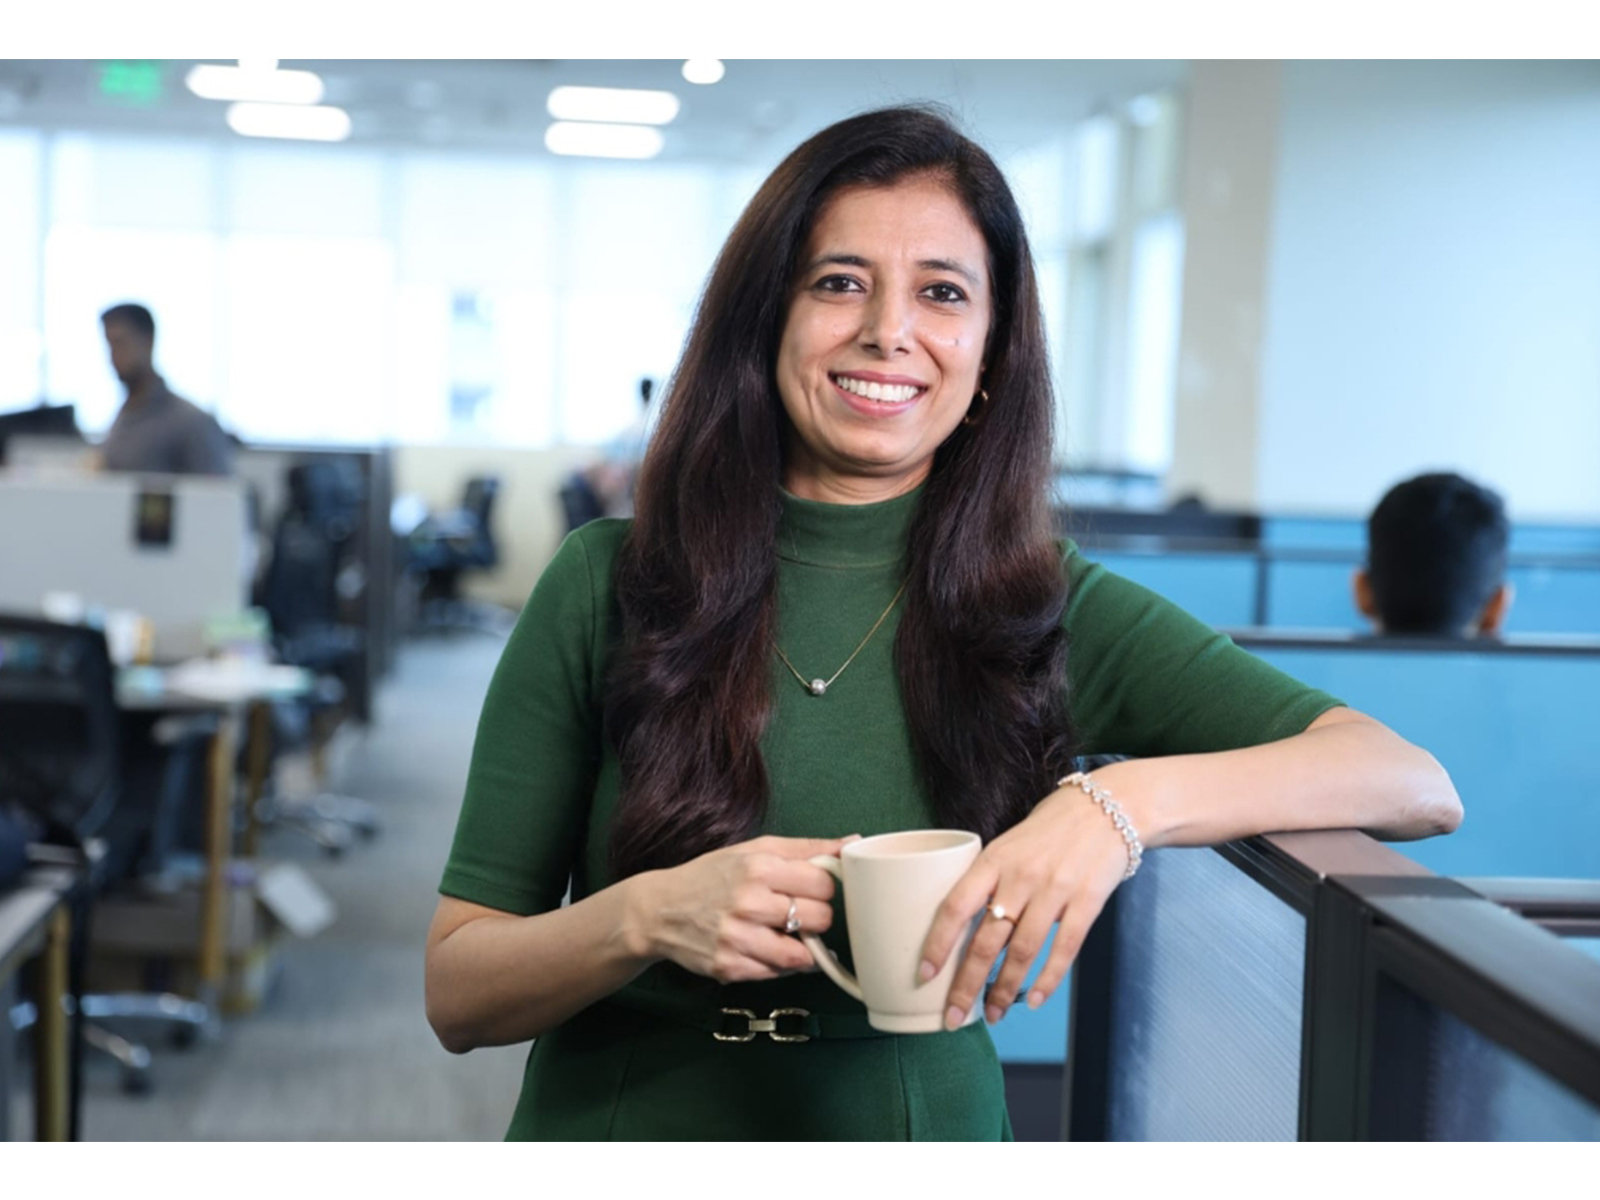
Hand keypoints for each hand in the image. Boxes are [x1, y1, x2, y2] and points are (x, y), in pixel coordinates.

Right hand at [633, 834, 852, 983]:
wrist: (660, 910)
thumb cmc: (711, 876)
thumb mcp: (755, 850)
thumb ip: (806, 848)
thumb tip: (852, 843)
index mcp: (759, 867)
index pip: (824, 884)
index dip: (822, 888)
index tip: (810, 889)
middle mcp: (749, 903)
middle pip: (820, 919)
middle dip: (815, 917)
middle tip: (796, 912)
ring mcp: (739, 938)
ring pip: (803, 955)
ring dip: (801, 946)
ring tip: (784, 933)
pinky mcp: (730, 968)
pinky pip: (778, 974)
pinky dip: (779, 964)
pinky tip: (764, 947)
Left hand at [919, 780, 1133, 1029]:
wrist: (1107, 808)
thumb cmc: (1050, 830)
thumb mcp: (1009, 845)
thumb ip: (989, 881)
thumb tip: (963, 928)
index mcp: (993, 860)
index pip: (955, 906)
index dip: (938, 943)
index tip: (924, 974)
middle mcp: (1021, 876)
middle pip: (987, 940)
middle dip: (966, 984)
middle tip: (952, 1016)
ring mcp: (1055, 890)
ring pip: (1023, 951)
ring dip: (1004, 989)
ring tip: (993, 1014)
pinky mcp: (1087, 902)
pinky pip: (1065, 948)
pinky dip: (1048, 980)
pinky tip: (1035, 1000)